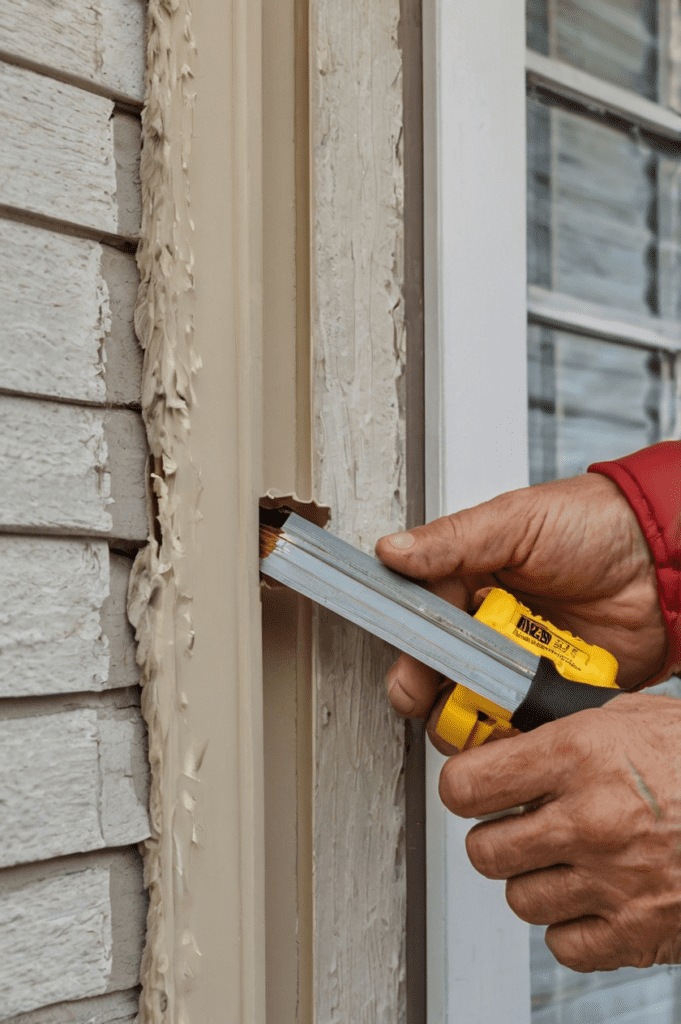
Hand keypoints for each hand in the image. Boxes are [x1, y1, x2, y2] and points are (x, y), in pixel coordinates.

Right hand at [376, 473, 668, 734]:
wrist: (662, 559)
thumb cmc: (592, 523)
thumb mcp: (516, 521)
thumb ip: (452, 540)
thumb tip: (393, 551)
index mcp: (468, 581)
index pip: (421, 624)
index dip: (411, 654)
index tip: (407, 677)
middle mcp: (487, 625)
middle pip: (440, 674)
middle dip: (434, 695)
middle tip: (443, 699)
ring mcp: (520, 660)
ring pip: (475, 706)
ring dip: (474, 718)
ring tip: (490, 710)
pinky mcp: (553, 690)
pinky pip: (524, 721)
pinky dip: (520, 729)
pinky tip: (526, 718)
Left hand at [442, 692, 680, 970]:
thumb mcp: (635, 716)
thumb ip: (569, 726)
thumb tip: (512, 735)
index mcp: (580, 755)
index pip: (468, 784)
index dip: (463, 785)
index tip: (472, 786)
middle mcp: (590, 820)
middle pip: (484, 850)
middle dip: (495, 835)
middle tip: (519, 824)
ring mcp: (614, 881)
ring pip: (519, 898)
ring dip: (534, 879)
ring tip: (565, 857)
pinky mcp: (640, 932)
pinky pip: (563, 944)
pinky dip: (571, 924)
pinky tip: (594, 894)